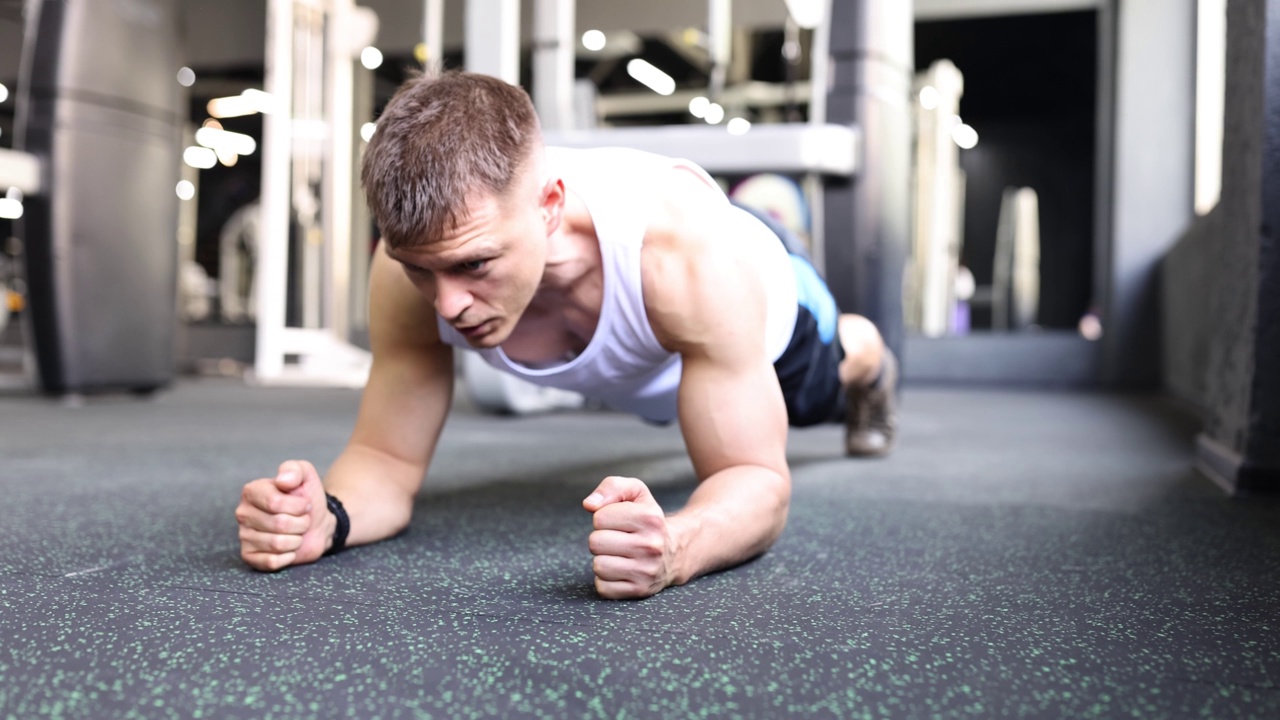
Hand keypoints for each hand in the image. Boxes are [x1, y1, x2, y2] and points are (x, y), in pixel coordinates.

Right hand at [236, 460, 332, 570]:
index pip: (275, 503)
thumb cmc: (306, 497)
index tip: (305, 504)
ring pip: (277, 544)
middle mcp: (243, 513)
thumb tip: (282, 480)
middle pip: (279, 524)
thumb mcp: (305, 475)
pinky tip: (289, 548)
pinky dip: (288, 556)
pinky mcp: (250, 556)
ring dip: (296, 539)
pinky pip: (271, 562)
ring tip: (296, 533)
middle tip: (302, 520)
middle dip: (301, 523)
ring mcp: (244, 536)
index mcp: (251, 491)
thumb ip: (294, 470)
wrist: (316, 523)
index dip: (298, 506)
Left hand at [582, 476, 677, 599]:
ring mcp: (647, 571)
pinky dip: (606, 579)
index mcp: (650, 518)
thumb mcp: (636, 493)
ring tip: (620, 554)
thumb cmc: (646, 519)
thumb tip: (589, 504)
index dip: (603, 517)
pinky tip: (621, 570)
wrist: (674, 552)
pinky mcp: (640, 590)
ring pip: (598, 566)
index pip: (599, 518)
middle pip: (595, 542)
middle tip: (618, 539)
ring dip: (603, 559)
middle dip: (601, 538)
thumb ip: (611, 487)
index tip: (618, 522)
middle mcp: (651, 546)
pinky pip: (603, 587)